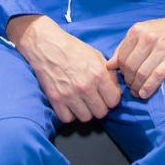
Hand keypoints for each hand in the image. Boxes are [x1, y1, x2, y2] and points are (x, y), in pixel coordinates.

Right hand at [8, 15, 122, 122]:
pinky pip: (68, 118)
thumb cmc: (73, 49)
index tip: (106, 95)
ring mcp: (69, 94)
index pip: (114, 101)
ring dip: (85, 111)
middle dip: (99, 106)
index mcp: (98, 74)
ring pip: (86, 118)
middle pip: (101, 112)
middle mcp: (85, 86)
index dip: (111, 98)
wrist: (46, 45)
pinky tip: (70, 104)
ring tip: (81, 101)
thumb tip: (118, 91)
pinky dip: (69, 114)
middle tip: (93, 98)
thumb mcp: (96, 56)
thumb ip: (109, 75)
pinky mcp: (55, 99)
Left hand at [108, 12, 164, 98]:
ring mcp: (160, 49)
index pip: (122, 57)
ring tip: (137, 92)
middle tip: (130, 86)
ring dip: (137, 87)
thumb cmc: (163, 30)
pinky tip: (144, 94)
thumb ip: (124, 47)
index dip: (121, 71)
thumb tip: (109, 65)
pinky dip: (148, 88)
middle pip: (130, 67)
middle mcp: (147, 38)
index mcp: (137, 31)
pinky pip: (156, 76)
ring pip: (142, 73)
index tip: (124, 77)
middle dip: (128, 81)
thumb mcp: (141, 31)